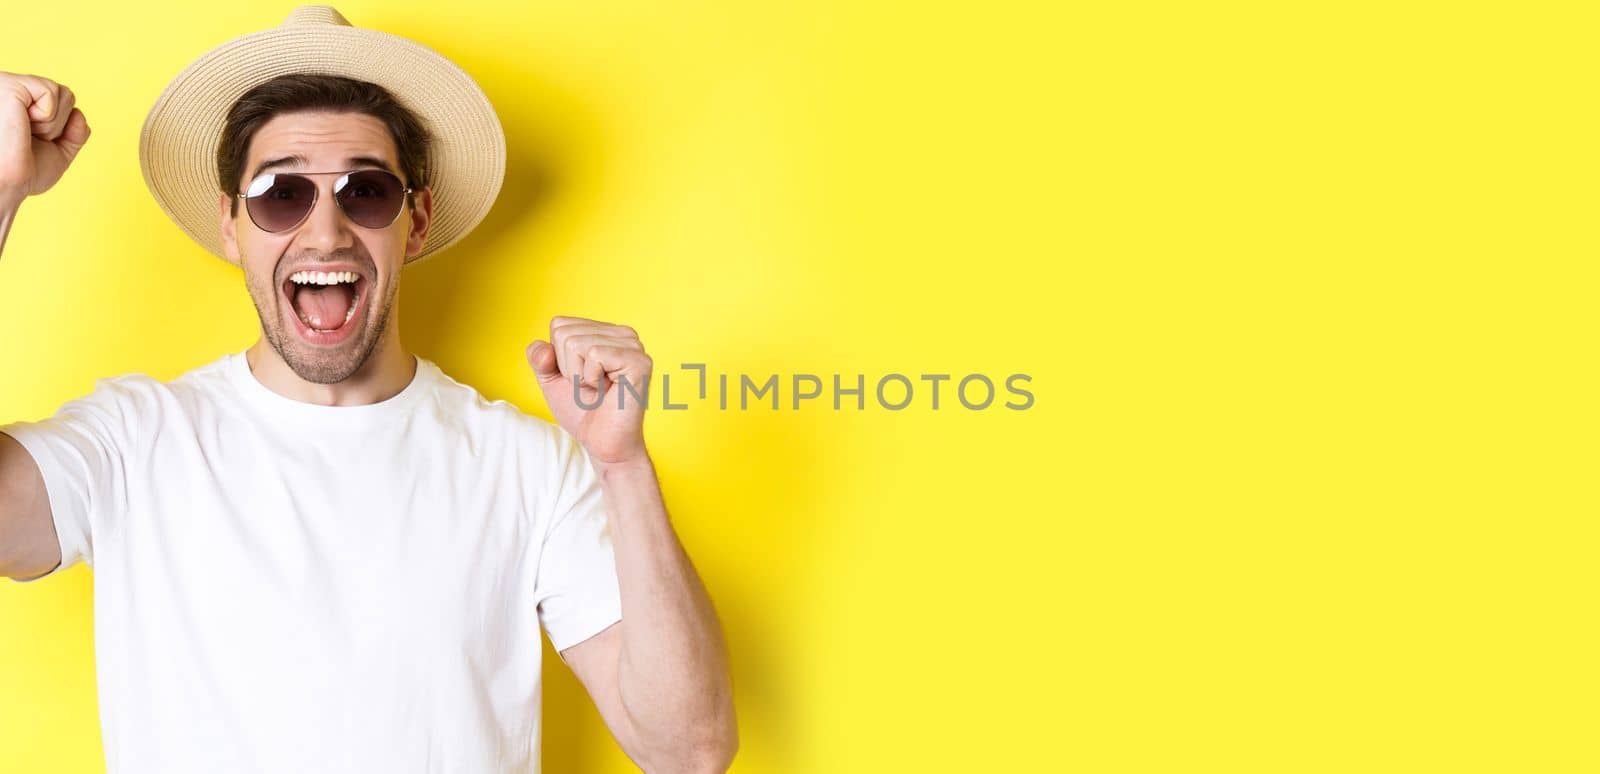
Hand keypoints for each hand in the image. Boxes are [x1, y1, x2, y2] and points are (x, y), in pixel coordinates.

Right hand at [0, 73, 90, 202]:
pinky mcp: (9, 84)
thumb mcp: (59, 153)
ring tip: (26, 131)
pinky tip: (23, 122)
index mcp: (21, 105)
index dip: (62, 128)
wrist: (7, 182)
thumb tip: (79, 113)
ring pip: (63, 92)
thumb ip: (75, 134)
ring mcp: (10, 86)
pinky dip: (47, 114)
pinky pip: (51, 90)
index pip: (63, 102)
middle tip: (31, 138)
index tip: (37, 142)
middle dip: (59, 125)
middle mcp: (14, 91)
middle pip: (67, 94)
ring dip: (53, 123)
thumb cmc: (23, 172)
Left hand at [526, 316, 652, 467]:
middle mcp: (622, 334)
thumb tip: (542, 347)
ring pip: (575, 343)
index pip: (560, 324)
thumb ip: (540, 358)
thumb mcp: (552, 380)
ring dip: (580, 376)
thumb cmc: (583, 412)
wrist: (603, 444)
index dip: (559, 358)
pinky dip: (592, 379)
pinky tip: (608, 390)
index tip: (580, 378)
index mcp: (605, 332)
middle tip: (591, 387)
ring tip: (600, 389)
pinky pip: (594, 354)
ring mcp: (633, 345)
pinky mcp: (638, 361)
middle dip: (568, 367)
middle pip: (564, 333)